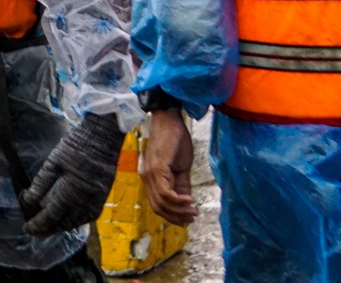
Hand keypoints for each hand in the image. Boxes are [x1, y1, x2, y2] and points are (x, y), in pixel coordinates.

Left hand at [21, 112, 124, 236]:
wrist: (103, 136)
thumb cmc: (76, 145)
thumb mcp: (54, 161)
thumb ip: (41, 183)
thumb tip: (28, 199)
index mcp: (72, 191)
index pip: (51, 215)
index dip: (37, 223)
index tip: (26, 227)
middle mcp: (86, 202)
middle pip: (64, 223)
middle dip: (47, 229)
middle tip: (33, 230)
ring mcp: (97, 202)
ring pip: (76, 223)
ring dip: (60, 227)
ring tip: (46, 226)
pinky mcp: (102, 198)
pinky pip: (87, 217)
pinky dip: (74, 221)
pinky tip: (65, 219)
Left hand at [141, 108, 196, 225]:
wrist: (170, 121)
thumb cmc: (175, 141)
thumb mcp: (180, 168)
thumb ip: (182, 184)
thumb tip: (187, 202)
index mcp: (151, 179)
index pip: (158, 205)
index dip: (172, 216)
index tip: (187, 220)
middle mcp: (147, 178)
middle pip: (158, 207)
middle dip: (176, 217)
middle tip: (192, 218)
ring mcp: (150, 173)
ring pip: (162, 202)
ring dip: (179, 211)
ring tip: (193, 211)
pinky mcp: (157, 168)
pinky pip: (165, 192)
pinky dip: (177, 200)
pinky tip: (189, 200)